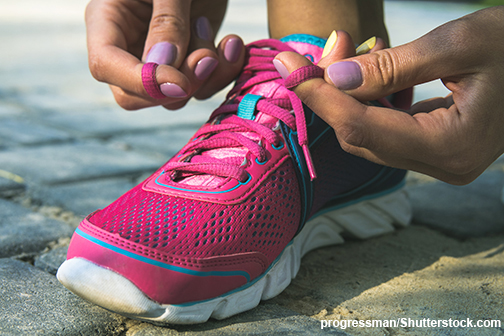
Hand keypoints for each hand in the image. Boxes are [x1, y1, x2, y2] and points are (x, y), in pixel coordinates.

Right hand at [85, 0, 244, 109]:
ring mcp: (159, 58)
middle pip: (135, 95)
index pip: (105, 66)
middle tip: (208, 58)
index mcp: (108, 19)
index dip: (141, 81)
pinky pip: (200, 88)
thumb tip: (162, 67)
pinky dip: (221, 74)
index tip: (180, 82)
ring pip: (172, 98)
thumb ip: (167, 21)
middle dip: (176, 86)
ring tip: (225, 41)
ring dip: (205, 77)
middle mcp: (129, 45)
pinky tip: (232, 46)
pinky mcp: (187, 62)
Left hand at [275, 6, 503, 184]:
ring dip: (346, 95)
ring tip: (343, 52)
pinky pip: (386, 129)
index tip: (289, 67)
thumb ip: (392, 65)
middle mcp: (443, 164)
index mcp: (452, 146)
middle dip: (328, 94)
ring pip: (369, 134)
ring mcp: (440, 160)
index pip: (362, 127)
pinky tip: (367, 70)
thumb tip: (333, 77)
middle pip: (360, 136)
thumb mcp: (459, 43)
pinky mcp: (436, 147)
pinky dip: (368, 100)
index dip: (320, 97)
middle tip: (310, 56)